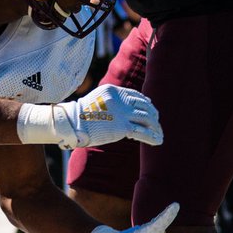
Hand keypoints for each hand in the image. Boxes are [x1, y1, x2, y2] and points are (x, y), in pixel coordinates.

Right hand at [18, 85, 162, 149]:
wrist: (72, 123)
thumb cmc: (80, 116)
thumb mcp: (97, 101)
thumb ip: (110, 103)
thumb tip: (121, 112)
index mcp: (114, 91)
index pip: (136, 95)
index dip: (146, 102)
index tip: (151, 108)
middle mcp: (120, 100)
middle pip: (144, 105)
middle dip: (153, 114)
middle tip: (157, 122)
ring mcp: (122, 113)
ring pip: (147, 119)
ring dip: (155, 127)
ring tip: (160, 134)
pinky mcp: (122, 127)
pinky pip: (142, 132)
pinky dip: (152, 137)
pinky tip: (157, 141)